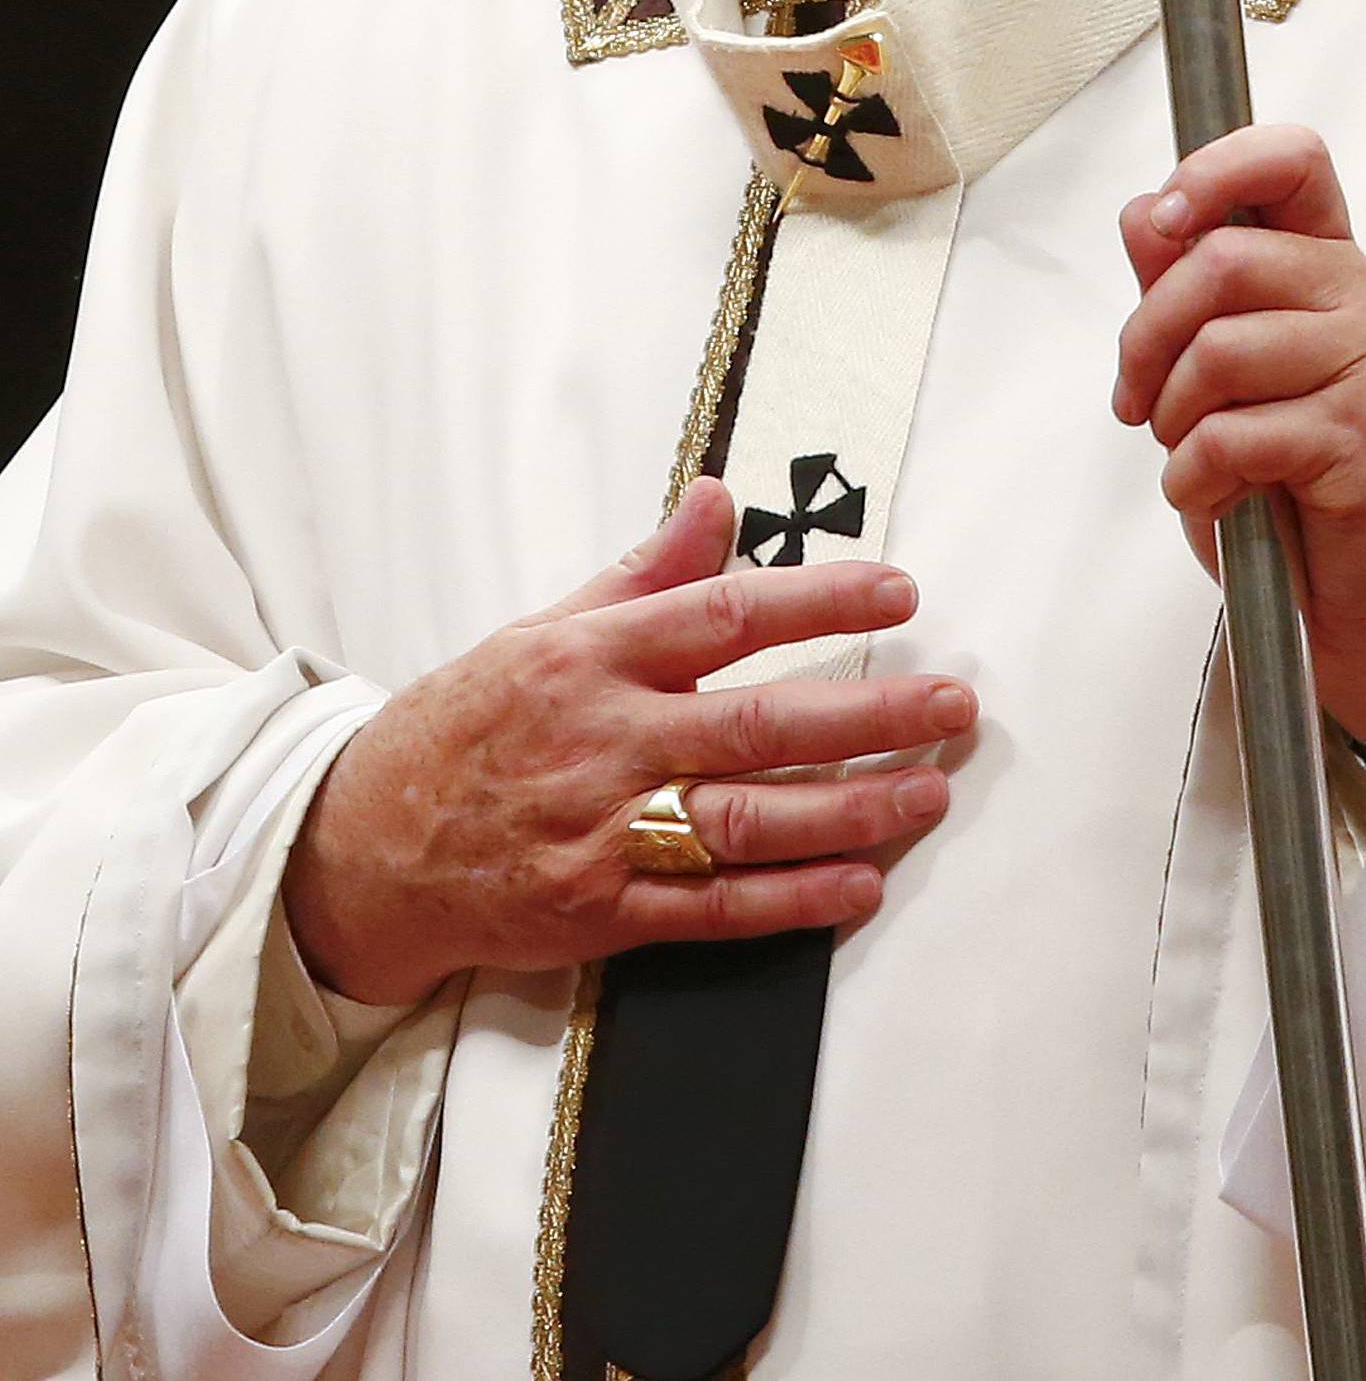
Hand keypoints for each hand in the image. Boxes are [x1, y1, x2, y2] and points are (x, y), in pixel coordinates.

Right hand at [283, 480, 975, 1006]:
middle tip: (953, 703)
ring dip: (850, 810)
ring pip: (748, 820)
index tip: (900, 594)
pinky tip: (860, 886)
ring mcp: (603, 832)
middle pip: (758, 725)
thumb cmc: (468, 723)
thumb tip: (719, 496)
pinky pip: (713, 909)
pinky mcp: (600, 914)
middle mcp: (605, 740)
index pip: (728, 614)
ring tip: (930, 793)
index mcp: (594, 656)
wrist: (367, 845)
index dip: (821, 602)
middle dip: (868, 714)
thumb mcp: (546, 625)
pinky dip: (791, 901)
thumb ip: (646, 570)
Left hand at [1113, 127, 1365, 755]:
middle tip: (1137, 400)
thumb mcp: (1221, 371)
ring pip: (1219, 350)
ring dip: (1170, 417)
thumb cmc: (1285, 475)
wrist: (1355, 595)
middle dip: (1147, 336)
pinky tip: (1215, 497)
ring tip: (1186, 454)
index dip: (1215, 169)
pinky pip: (1233, 435)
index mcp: (1334, 264)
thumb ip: (1186, 289)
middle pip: (1221, 260)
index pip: (1294, 160)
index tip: (1162, 223)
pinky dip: (1194, 478)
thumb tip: (1142, 216)